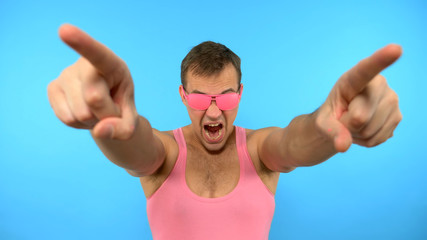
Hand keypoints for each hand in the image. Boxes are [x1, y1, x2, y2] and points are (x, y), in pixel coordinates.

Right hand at [47, 24, 137, 139]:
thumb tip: (99, 130)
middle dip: (106, 113)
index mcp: (112, 64)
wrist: (105, 110)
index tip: (64, 30)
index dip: (82, 43)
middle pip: (94, 97)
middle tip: (110, 108)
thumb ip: (123, 129)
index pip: (98, 53)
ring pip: (80, 113)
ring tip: (96, 110)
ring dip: (92, 121)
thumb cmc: (121, 109)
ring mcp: (66, 74)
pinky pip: (66, 118)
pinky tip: (83, 114)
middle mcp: (85, 64)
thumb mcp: (131, 122)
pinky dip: (78, 124)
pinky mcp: (52, 88)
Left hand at [315, 44, 402, 151]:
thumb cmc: (328, 118)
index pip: (366, 70)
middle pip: (361, 116)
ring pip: (371, 129)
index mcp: (353, 79)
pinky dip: (368, 140)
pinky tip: (363, 131)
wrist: (340, 126)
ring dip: (358, 134)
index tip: (396, 49)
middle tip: (343, 118)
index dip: (381, 60)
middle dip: (347, 125)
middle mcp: (378, 84)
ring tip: (353, 124)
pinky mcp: (398, 116)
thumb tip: (343, 145)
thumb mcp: (321, 124)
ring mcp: (392, 100)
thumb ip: (330, 131)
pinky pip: (379, 138)